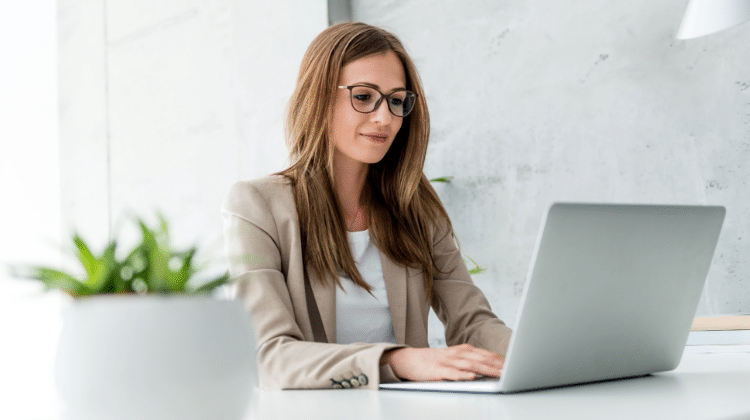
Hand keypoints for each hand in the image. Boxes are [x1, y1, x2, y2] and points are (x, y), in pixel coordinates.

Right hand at [381, 344, 503, 380]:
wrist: (409, 359)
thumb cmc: (434, 361)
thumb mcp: (454, 358)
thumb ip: (470, 361)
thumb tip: (490, 367)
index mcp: (462, 350)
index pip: (484, 354)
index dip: (499, 359)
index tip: (513, 364)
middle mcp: (456, 354)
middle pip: (480, 359)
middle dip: (497, 365)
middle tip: (511, 369)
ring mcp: (447, 362)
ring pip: (469, 365)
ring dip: (485, 370)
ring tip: (498, 374)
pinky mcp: (437, 371)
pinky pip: (452, 373)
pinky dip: (462, 375)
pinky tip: (472, 378)